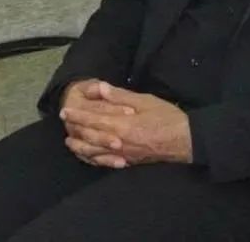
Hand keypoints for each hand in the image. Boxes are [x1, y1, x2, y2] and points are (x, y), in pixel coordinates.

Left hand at [60, 82, 192, 166]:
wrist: (185, 140)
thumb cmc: (167, 117)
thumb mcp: (145, 101)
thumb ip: (121, 96)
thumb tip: (101, 88)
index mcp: (122, 125)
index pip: (93, 120)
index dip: (78, 115)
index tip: (65, 111)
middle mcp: (119, 142)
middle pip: (90, 137)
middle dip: (75, 128)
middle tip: (63, 122)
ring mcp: (123, 155)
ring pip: (95, 153)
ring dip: (80, 147)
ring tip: (69, 142)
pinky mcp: (129, 162)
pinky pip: (106, 162)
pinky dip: (94, 159)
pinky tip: (89, 157)